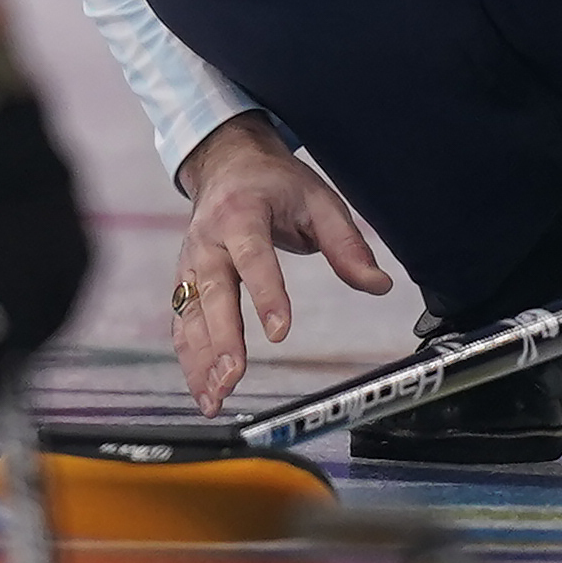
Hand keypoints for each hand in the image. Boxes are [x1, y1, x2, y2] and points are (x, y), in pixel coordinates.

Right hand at [171, 114, 391, 413]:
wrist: (226, 164)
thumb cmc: (274, 183)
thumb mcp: (319, 200)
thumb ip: (347, 245)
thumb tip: (378, 285)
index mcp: (242, 214)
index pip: (253, 256)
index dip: (266, 294)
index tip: (280, 331)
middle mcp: (208, 241)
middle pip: (213, 293)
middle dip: (222, 339)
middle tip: (234, 376)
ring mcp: (191, 264)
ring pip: (191, 317)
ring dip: (200, 361)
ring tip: (216, 398)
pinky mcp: (184, 283)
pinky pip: (183, 325)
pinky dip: (190, 361)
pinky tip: (203, 391)